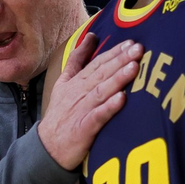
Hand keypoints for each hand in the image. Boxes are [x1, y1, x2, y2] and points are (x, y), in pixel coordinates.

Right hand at [38, 34, 142, 170]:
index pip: (97, 63)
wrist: (47, 147)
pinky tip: (122, 99)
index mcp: (76, 81)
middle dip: (120, 60)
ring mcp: (81, 110)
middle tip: (138, 49)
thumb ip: (77, 60)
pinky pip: (98, 116)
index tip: (130, 42)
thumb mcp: (64, 82)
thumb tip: (91, 36)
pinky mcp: (83, 128)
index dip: (113, 52)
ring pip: (101, 91)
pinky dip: (109, 107)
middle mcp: (79, 92)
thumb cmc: (61, 114)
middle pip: (101, 73)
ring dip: (117, 78)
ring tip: (134, 67)